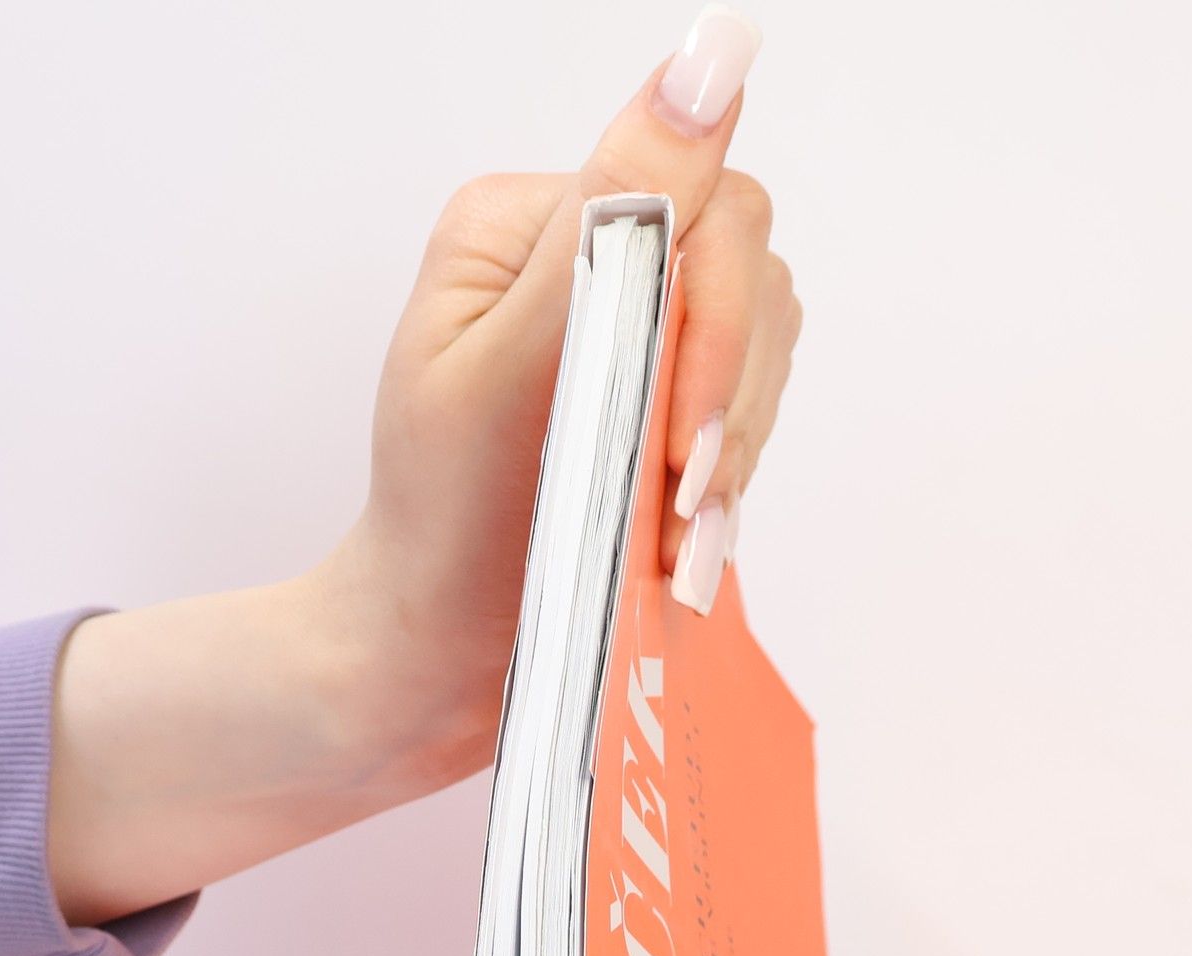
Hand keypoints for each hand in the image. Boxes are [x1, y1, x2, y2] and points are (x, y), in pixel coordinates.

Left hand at [48, 7, 799, 927]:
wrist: (429, 659)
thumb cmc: (446, 529)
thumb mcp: (512, 368)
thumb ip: (615, 220)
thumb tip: (715, 58)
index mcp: (528, 225)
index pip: (696, 206)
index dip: (713, 328)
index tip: (683, 451)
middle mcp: (585, 260)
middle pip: (745, 274)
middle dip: (726, 400)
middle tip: (680, 508)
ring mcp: (630, 335)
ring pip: (762, 347)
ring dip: (732, 451)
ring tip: (672, 541)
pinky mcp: (658, 407)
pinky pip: (746, 411)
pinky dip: (727, 484)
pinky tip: (680, 543)